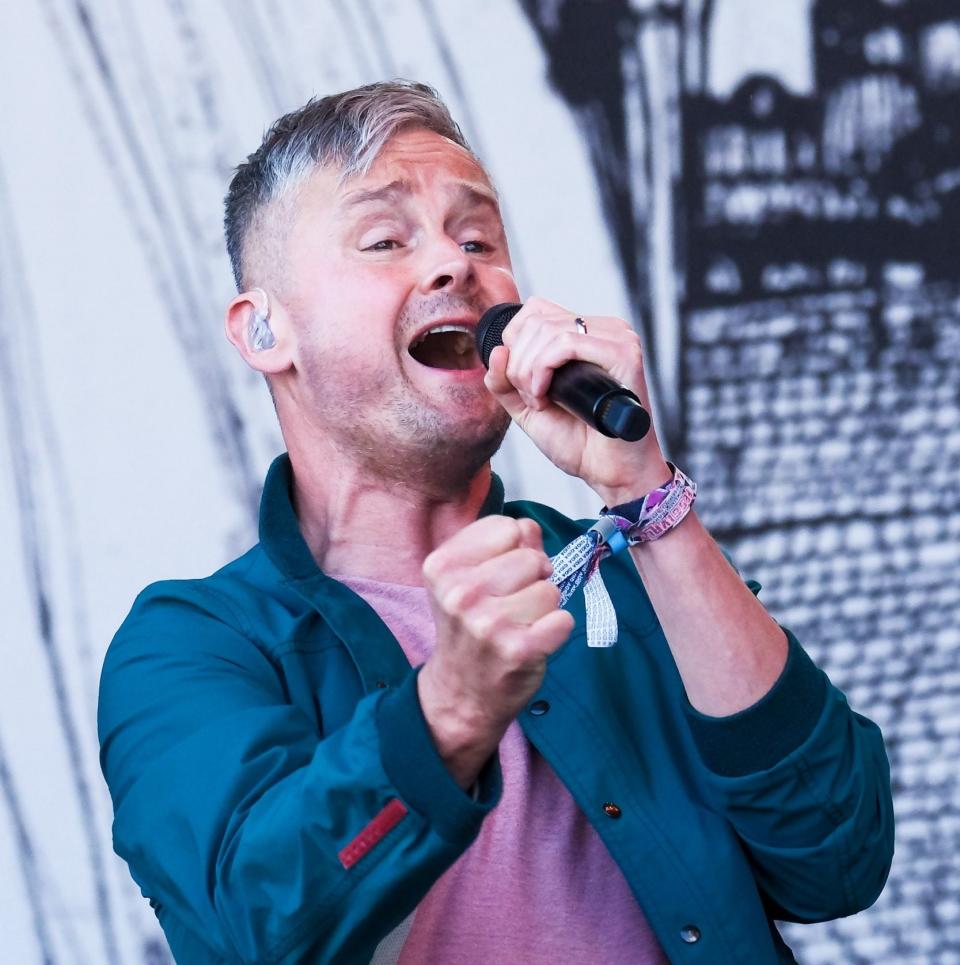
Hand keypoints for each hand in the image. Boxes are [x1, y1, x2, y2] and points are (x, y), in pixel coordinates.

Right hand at [418, 515, 573, 787]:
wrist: (461, 691)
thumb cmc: (469, 628)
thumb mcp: (468, 577)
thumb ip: (503, 544)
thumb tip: (530, 528)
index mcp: (442, 566)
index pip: (507, 527)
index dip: (513, 549)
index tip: (499, 575)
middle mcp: (460, 593)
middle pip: (532, 558)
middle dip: (532, 578)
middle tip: (512, 605)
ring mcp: (487, 624)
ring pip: (550, 589)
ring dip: (544, 607)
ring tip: (520, 625)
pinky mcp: (517, 650)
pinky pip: (563, 620)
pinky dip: (556, 630)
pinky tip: (533, 642)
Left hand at [483, 296, 670, 504]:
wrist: (609, 472)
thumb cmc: (578, 441)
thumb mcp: (526, 408)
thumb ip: (504, 382)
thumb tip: (498, 351)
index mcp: (585, 334)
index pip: (535, 310)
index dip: (514, 344)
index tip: (521, 385)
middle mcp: (603, 329)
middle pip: (535, 320)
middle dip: (518, 363)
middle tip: (531, 399)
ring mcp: (617, 338)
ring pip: (548, 330)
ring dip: (528, 371)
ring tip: (539, 402)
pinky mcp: (624, 354)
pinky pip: (566, 344)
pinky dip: (543, 370)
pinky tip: (545, 397)